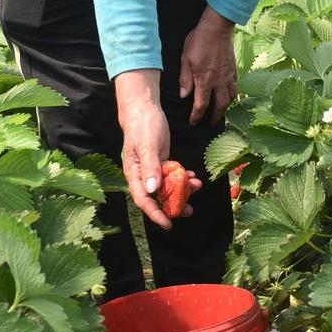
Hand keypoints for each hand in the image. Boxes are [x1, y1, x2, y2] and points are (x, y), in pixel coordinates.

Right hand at [114, 70, 200, 228]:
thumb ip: (150, 168)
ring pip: (166, 187)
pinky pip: (171, 175)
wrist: (144, 107)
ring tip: (197, 187)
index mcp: (134, 173)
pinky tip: (192, 176)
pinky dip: (182, 177)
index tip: (168, 224)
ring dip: (181, 190)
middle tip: (189, 211)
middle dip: (172, 206)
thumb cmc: (142, 125)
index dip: (155, 214)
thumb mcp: (147, 146)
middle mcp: (142, 175)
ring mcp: (151, 169)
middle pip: (156, 197)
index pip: (143, 200)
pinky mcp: (160, 161)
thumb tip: (152, 190)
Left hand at [178, 5, 237, 125]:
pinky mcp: (234, 68)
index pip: (201, 105)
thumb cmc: (198, 41)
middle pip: (220, 105)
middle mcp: (219, 82)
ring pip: (231, 97)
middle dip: (216, 117)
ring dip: (226, 106)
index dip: (197, 116)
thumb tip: (184, 95)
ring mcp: (228, 75)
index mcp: (205, 81)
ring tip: (222, 110)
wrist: (217, 28)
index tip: (193, 122)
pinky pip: (235, 85)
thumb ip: (185, 79)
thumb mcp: (185, 59)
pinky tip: (229, 92)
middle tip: (211, 123)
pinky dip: (232, 92)